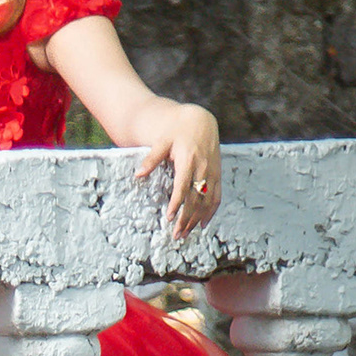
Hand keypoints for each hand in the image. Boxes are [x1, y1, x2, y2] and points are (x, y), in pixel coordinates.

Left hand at [134, 104, 220, 233]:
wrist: (200, 121)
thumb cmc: (177, 132)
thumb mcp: (161, 142)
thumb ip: (151, 159)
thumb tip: (138, 174)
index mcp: (188, 160)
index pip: (182, 186)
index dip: (177, 203)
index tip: (169, 217)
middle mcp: (203, 168)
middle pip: (195, 198)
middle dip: (186, 218)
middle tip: (176, 234)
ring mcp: (212, 172)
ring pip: (207, 200)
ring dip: (198, 219)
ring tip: (186, 233)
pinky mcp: (217, 174)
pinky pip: (217, 196)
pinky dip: (211, 211)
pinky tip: (203, 224)